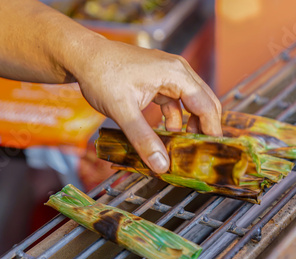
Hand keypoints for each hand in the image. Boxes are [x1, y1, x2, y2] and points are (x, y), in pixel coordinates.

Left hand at [69, 36, 221, 173]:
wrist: (82, 57)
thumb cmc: (101, 74)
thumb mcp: (122, 111)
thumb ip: (143, 139)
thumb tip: (161, 165)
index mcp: (175, 73)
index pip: (206, 105)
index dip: (212, 130)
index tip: (212, 151)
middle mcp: (178, 71)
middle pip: (204, 102)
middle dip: (204, 127)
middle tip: (200, 152)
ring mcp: (169, 74)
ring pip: (191, 102)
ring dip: (190, 124)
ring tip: (183, 146)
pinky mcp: (159, 80)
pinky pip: (176, 101)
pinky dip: (176, 118)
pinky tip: (167, 132)